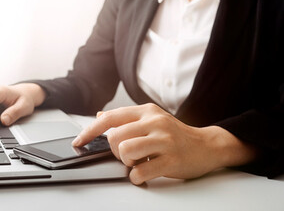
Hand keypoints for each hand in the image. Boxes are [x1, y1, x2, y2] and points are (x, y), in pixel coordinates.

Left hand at [73, 103, 255, 184]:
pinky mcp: (171, 160)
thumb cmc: (176, 135)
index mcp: (147, 111)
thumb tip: (99, 115)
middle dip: (115, 151)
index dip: (90, 130)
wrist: (208, 146)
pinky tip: (143, 173)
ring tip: (137, 162)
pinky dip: (136, 177)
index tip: (79, 141)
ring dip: (126, 162)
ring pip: (125, 151)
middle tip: (127, 155)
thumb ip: (126, 118)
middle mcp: (155, 123)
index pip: (110, 118)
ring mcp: (164, 141)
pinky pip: (140, 171)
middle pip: (115, 137)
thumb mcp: (152, 119)